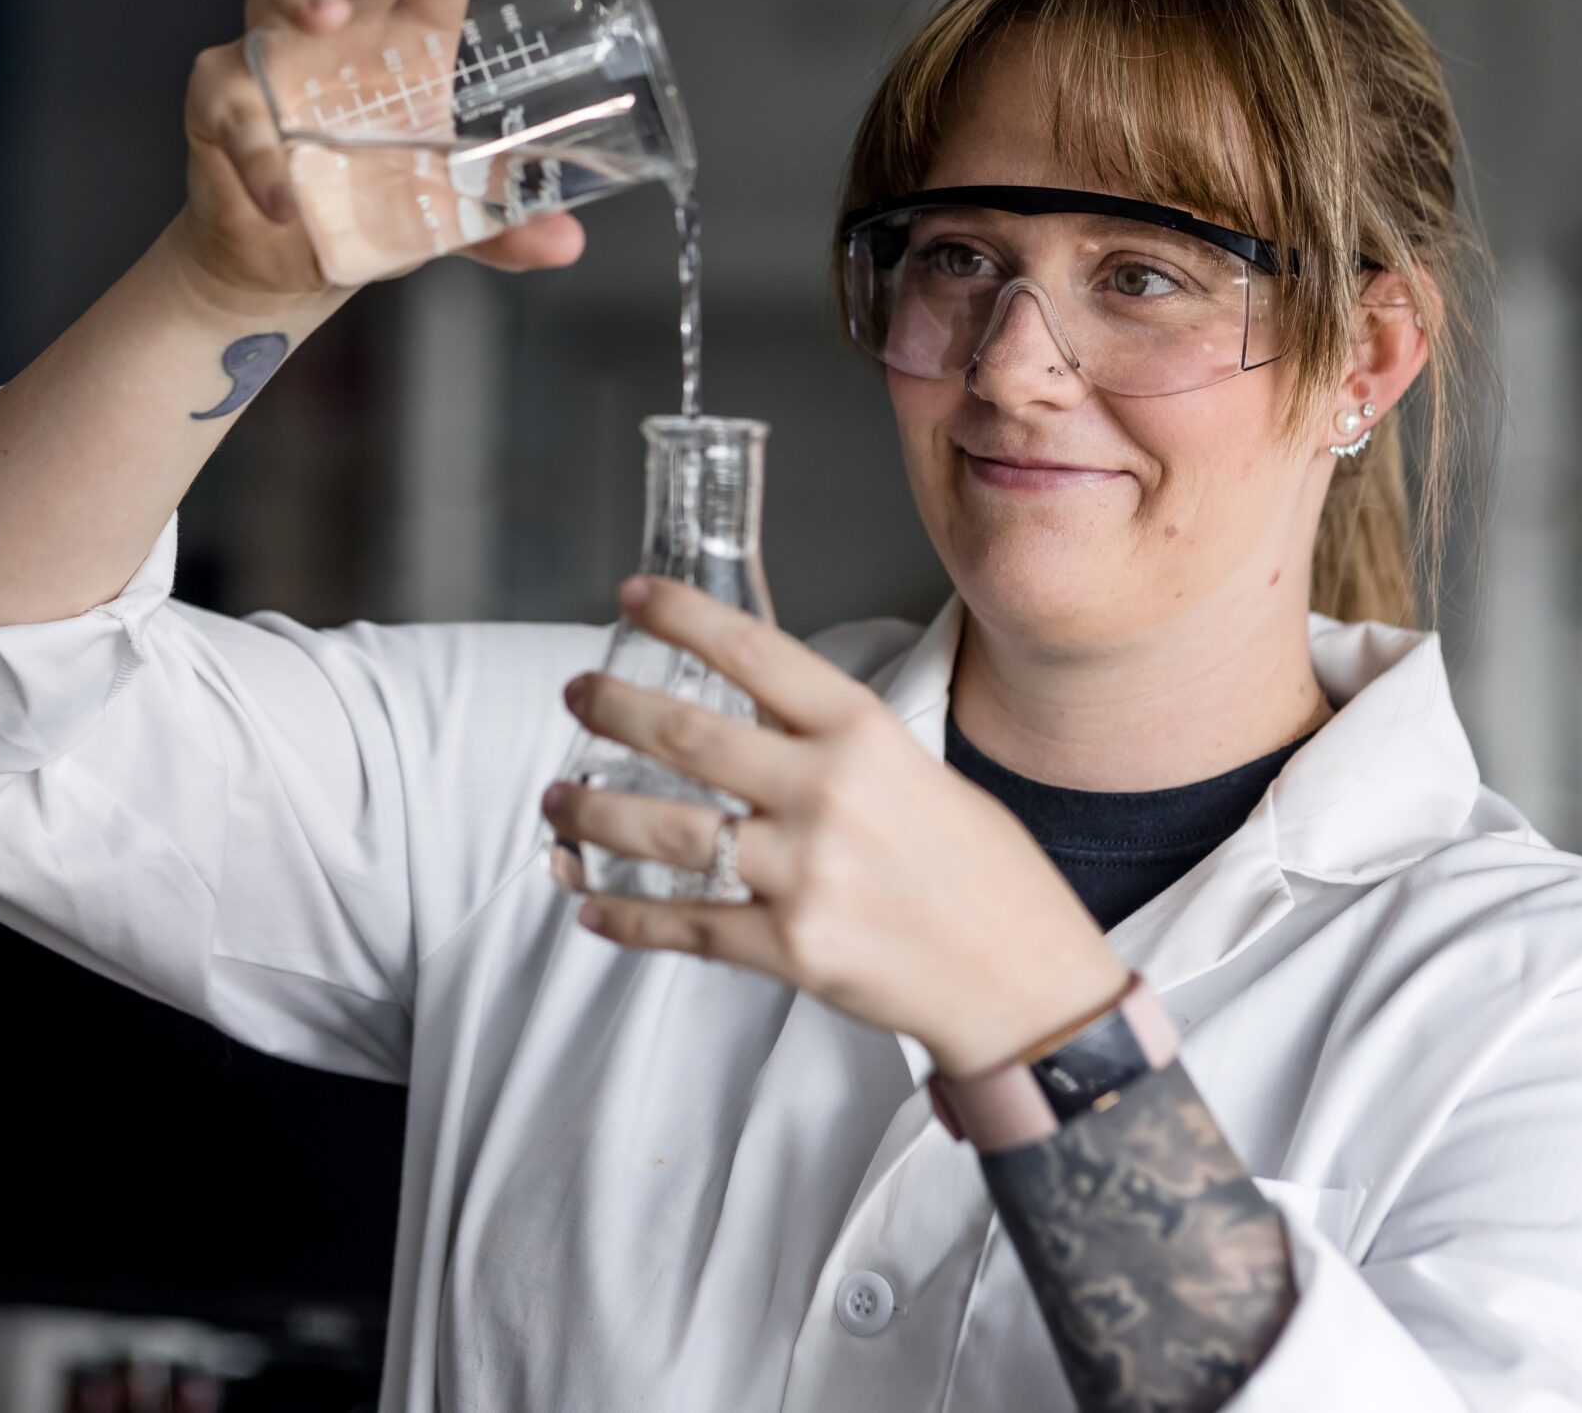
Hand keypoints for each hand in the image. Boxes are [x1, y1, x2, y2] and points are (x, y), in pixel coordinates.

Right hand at [173, 0, 587, 303]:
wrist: (291, 262)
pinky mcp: (220, 99)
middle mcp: (341, 28)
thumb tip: (565, 241)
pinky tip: (283, 197)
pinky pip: (232, 109)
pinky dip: (257, 153)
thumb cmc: (372, 202)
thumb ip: (504, 225)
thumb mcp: (449, 218)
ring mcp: (273, 54)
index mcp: (405, 34)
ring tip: (331, 17)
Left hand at [544, 577, 1132, 1078]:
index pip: (753, 652)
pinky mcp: (789, 949)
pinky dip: (625, 914)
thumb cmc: (982, 874)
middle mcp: (827, 793)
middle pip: (684, 733)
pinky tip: (590, 903)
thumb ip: (834, 748)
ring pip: (663, 829)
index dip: (681, 617)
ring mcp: (804, 874)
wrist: (1024, 983)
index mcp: (863, 734)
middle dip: (611, 706)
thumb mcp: (920, 772)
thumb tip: (754, 721)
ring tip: (557, 797)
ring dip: (593, 811)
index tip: (633, 597)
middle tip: (577, 694)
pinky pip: (683, 925)